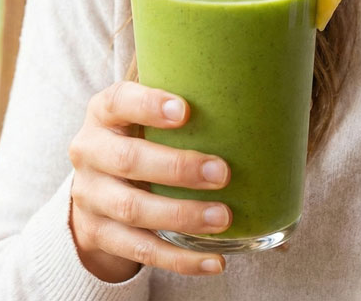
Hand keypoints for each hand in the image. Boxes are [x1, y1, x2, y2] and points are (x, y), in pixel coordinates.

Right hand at [68, 80, 232, 281]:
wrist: (95, 189)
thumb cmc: (140, 141)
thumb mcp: (146, 119)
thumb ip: (185, 113)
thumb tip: (271, 119)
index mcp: (103, 114)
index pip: (119, 101)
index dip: (148, 105)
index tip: (185, 110)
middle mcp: (89, 151)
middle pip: (127, 159)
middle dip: (176, 167)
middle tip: (222, 172)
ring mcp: (90, 195)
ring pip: (132, 208)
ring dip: (180, 214)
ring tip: (222, 217)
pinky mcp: (97, 233)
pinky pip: (139, 249)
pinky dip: (179, 258)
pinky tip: (213, 260)